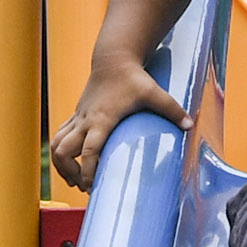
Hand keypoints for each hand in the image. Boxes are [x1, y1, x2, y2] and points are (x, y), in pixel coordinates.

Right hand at [51, 68, 186, 188]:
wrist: (113, 59)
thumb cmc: (133, 78)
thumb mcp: (154, 92)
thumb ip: (172, 109)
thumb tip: (190, 126)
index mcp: (102, 119)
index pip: (89, 149)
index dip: (88, 170)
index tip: (92, 186)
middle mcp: (85, 120)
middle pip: (64, 151)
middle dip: (70, 172)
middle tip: (85, 187)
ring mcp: (79, 118)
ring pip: (56, 144)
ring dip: (60, 165)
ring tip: (74, 180)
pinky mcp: (77, 115)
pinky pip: (60, 135)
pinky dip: (60, 152)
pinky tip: (71, 164)